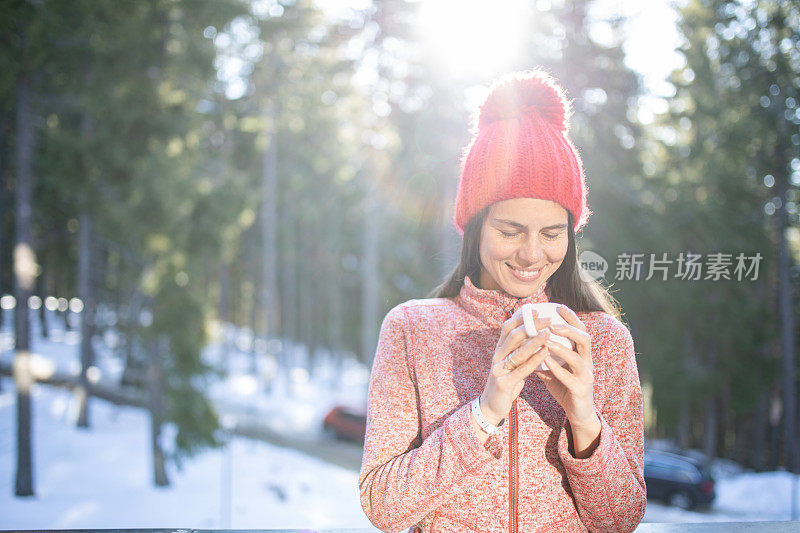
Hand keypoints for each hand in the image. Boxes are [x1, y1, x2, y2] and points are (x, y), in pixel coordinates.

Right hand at [478, 310, 552, 426]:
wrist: (492, 407)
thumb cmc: (506, 383)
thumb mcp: (510, 364)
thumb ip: (518, 350)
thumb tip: (533, 333)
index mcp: (498, 351)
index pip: (507, 328)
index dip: (520, 318)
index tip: (535, 309)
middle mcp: (497, 357)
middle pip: (513, 336)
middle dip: (531, 325)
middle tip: (547, 318)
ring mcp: (499, 370)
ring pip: (518, 351)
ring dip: (535, 340)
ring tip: (549, 332)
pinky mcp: (504, 383)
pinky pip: (521, 369)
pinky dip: (534, 359)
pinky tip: (545, 352)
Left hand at [533, 304, 595, 428]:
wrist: (577, 413)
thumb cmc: (565, 387)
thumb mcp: (554, 368)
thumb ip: (544, 355)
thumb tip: (526, 340)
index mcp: (582, 355)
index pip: (580, 331)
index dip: (572, 318)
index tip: (559, 306)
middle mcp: (587, 363)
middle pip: (585, 339)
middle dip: (569, 329)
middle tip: (552, 323)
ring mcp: (586, 377)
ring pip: (578, 358)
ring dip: (561, 347)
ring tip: (546, 340)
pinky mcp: (580, 390)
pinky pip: (570, 378)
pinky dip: (557, 368)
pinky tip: (546, 361)